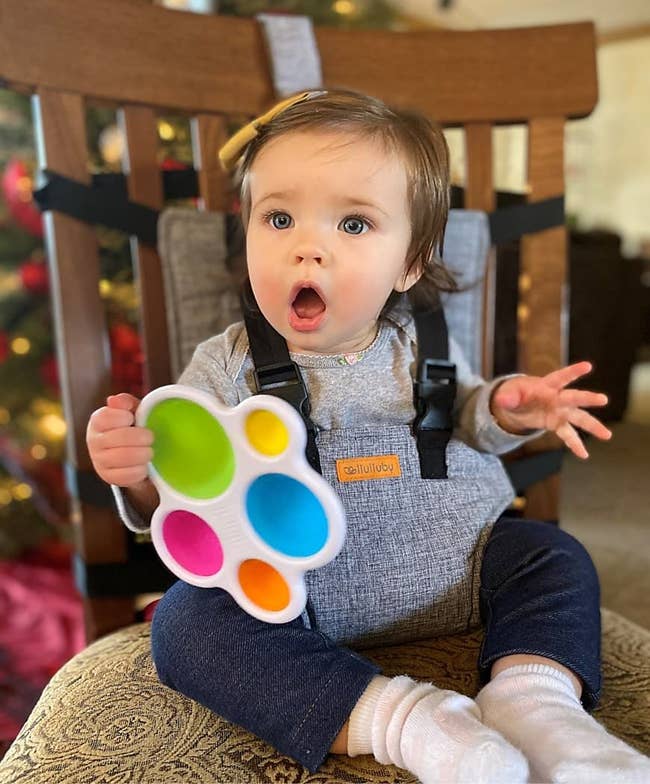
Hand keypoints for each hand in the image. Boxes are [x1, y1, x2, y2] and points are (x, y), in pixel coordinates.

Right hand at [86, 392, 153, 486]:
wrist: (128, 456)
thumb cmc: (131, 428)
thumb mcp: (132, 411)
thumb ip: (126, 403)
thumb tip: (115, 400)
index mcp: (98, 421)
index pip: (106, 417)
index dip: (125, 417)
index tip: (133, 419)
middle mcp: (94, 441)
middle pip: (121, 437)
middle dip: (143, 437)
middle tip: (150, 437)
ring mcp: (99, 461)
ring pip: (126, 457)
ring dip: (144, 454)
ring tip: (148, 451)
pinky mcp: (108, 477)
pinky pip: (128, 475)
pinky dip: (141, 470)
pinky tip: (143, 465)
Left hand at [490, 361, 611, 458]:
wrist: (518, 404)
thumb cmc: (516, 393)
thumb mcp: (508, 394)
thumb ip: (507, 397)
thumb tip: (503, 400)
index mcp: (546, 385)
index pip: (560, 377)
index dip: (573, 372)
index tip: (588, 366)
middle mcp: (557, 398)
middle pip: (573, 398)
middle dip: (586, 398)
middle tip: (603, 399)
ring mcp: (560, 411)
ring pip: (579, 418)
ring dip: (592, 426)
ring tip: (607, 435)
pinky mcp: (557, 423)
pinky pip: (568, 434)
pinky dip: (575, 444)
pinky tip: (584, 455)